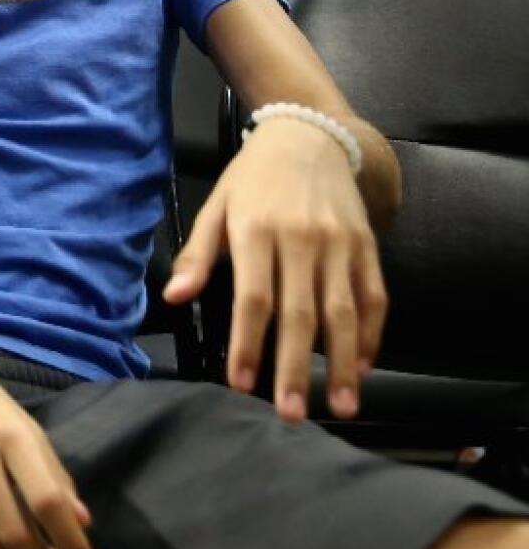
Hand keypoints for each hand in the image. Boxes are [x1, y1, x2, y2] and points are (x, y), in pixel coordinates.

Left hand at [163, 116, 386, 421]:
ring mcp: (341, 244)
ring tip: (340, 404)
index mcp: (257, 230)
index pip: (253, 298)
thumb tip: (174, 297)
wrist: (309, 135)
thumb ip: (197, 255)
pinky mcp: (367, 246)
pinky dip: (371, 333)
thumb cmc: (254, 177)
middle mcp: (302, 239)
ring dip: (343, 364)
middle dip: (295, 368)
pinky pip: (374, 296)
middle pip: (300, 314)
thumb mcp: (216, 206)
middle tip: (290, 413)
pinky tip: (363, 364)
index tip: (242, 383)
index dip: (248, 343)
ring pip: (343, 312)